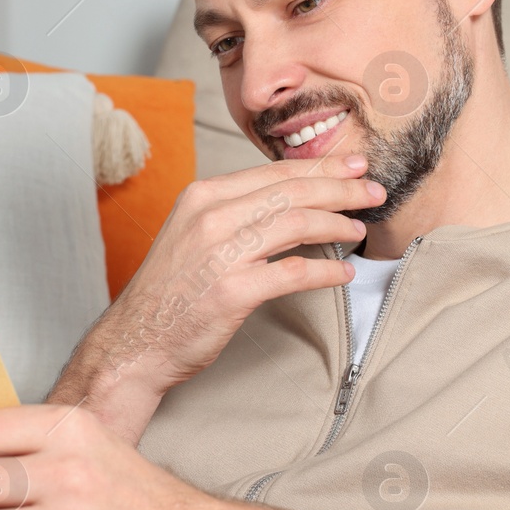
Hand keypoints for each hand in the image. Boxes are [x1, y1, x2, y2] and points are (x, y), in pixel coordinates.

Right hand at [50, 155, 386, 439]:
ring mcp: (220, 253)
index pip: (275, 172)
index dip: (322, 168)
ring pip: (297, 224)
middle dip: (341, 190)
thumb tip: (293, 201)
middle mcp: (210, 216)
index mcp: (202, 196)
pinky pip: (294, 272)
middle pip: (292, 191)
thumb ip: (236, 214)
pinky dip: (326, 270)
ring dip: (338, 225)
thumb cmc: (170, 293)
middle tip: (374, 192)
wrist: (136, 341)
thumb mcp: (194, 234)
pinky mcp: (232, 291)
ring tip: (360, 230)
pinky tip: (344, 273)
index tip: (354, 168)